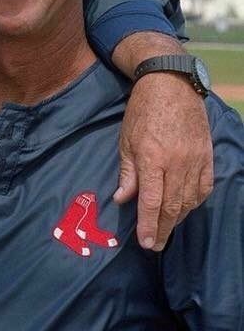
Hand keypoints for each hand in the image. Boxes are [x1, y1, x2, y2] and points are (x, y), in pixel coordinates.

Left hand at [114, 73, 213, 248]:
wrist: (172, 85)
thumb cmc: (143, 112)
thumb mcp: (126, 141)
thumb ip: (127, 173)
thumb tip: (123, 200)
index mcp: (153, 158)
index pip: (152, 201)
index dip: (149, 225)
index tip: (146, 242)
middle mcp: (177, 162)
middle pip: (173, 205)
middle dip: (164, 228)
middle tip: (155, 245)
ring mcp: (195, 159)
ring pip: (190, 199)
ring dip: (178, 218)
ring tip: (167, 228)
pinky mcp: (207, 155)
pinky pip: (205, 186)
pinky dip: (195, 201)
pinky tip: (186, 208)